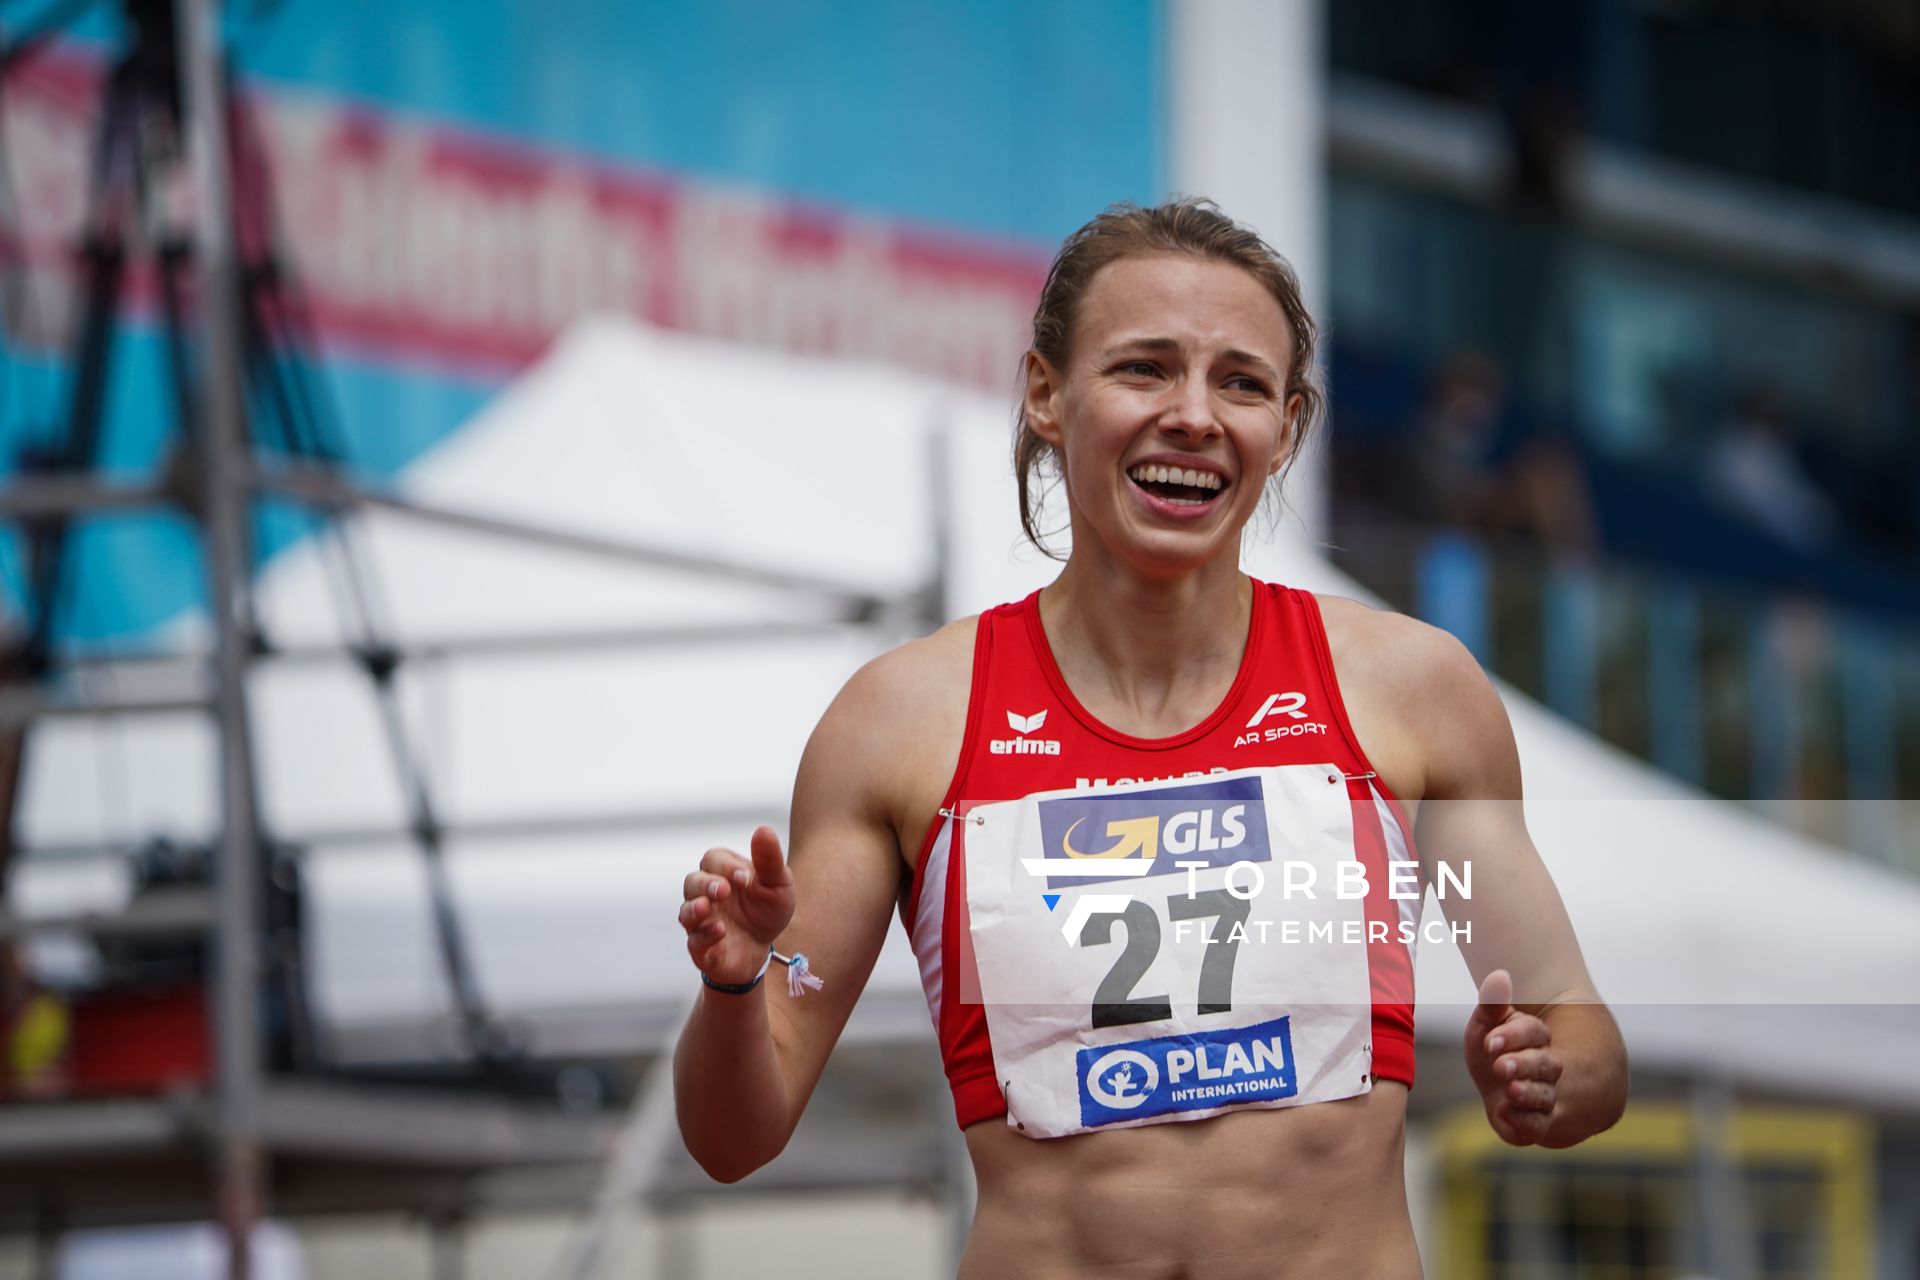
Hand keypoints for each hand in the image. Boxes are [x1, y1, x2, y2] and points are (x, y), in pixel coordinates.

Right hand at [679, 826, 797, 986]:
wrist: (769, 948)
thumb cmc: (768, 909)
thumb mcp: (778, 883)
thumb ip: (770, 859)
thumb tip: (763, 829)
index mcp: (722, 873)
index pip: (713, 859)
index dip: (726, 866)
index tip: (745, 877)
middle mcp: (705, 895)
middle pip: (692, 882)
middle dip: (705, 884)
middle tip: (723, 890)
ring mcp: (701, 922)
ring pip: (686, 912)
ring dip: (694, 909)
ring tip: (707, 907)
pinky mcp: (703, 949)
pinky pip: (694, 942)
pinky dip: (704, 936)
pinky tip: (720, 931)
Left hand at [1464, 968, 1562, 1145]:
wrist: (1494, 1087)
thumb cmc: (1491, 1048)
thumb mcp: (1485, 1024)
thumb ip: (1491, 1004)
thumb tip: (1499, 975)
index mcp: (1535, 1037)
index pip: (1534, 1032)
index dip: (1513, 1036)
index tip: (1490, 1041)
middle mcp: (1546, 1067)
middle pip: (1546, 1065)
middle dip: (1524, 1065)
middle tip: (1501, 1066)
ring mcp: (1544, 1095)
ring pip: (1545, 1095)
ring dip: (1527, 1093)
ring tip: (1509, 1089)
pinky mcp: (1535, 1123)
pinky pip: (1537, 1125)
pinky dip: (1522, 1120)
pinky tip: (1504, 1112)